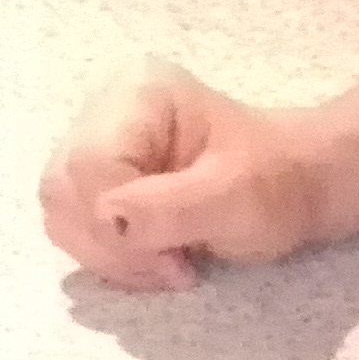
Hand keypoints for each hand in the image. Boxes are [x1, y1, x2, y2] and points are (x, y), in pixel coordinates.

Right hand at [39, 60, 326, 291]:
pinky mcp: (98, 177)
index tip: (175, 259)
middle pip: (62, 189)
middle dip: (111, 245)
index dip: (117, 225)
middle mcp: (102, 110)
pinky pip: (74, 225)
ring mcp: (97, 143)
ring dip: (110, 256)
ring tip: (169, 263)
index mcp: (136, 94)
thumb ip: (170, 208)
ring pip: (61, 213)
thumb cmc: (277, 183)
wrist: (297, 185)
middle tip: (172, 266)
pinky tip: (155, 257)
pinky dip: (110, 255)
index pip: (87, 166)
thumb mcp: (237, 198)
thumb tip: (106, 219)